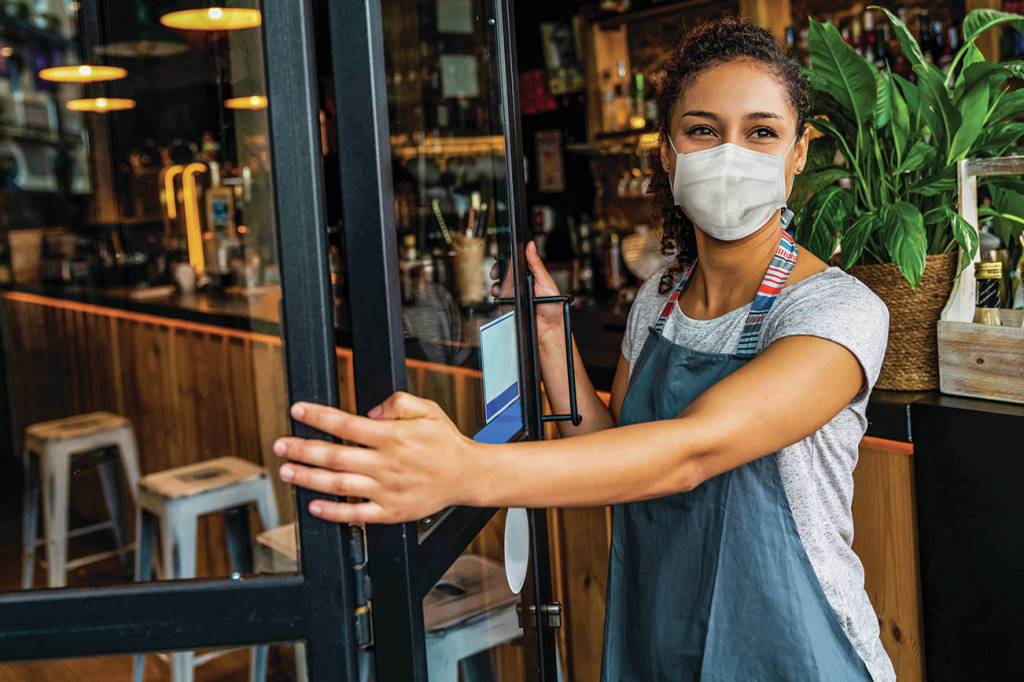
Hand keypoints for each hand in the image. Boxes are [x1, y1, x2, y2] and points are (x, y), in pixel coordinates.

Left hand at [273, 392, 479, 523]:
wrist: (468, 475)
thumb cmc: (445, 442)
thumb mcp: (427, 409)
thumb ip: (397, 403)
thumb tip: (370, 412)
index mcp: (393, 437)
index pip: (346, 424)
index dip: (318, 416)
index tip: (298, 410)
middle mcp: (387, 463)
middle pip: (335, 455)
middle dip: (302, 448)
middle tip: (280, 444)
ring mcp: (387, 489)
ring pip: (339, 484)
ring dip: (309, 478)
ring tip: (288, 471)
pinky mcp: (391, 511)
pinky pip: (356, 514)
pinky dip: (333, 512)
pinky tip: (314, 506)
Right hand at [490, 240, 563, 344]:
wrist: (549, 330)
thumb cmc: (553, 308)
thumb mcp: (546, 282)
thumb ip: (537, 264)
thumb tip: (531, 246)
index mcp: (531, 275)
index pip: (517, 261)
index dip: (508, 257)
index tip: (504, 255)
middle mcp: (521, 283)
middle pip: (505, 271)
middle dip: (498, 269)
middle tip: (497, 271)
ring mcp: (513, 294)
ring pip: (499, 283)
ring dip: (496, 282)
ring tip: (499, 285)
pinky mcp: (508, 305)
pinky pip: (498, 297)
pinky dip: (496, 294)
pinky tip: (500, 294)